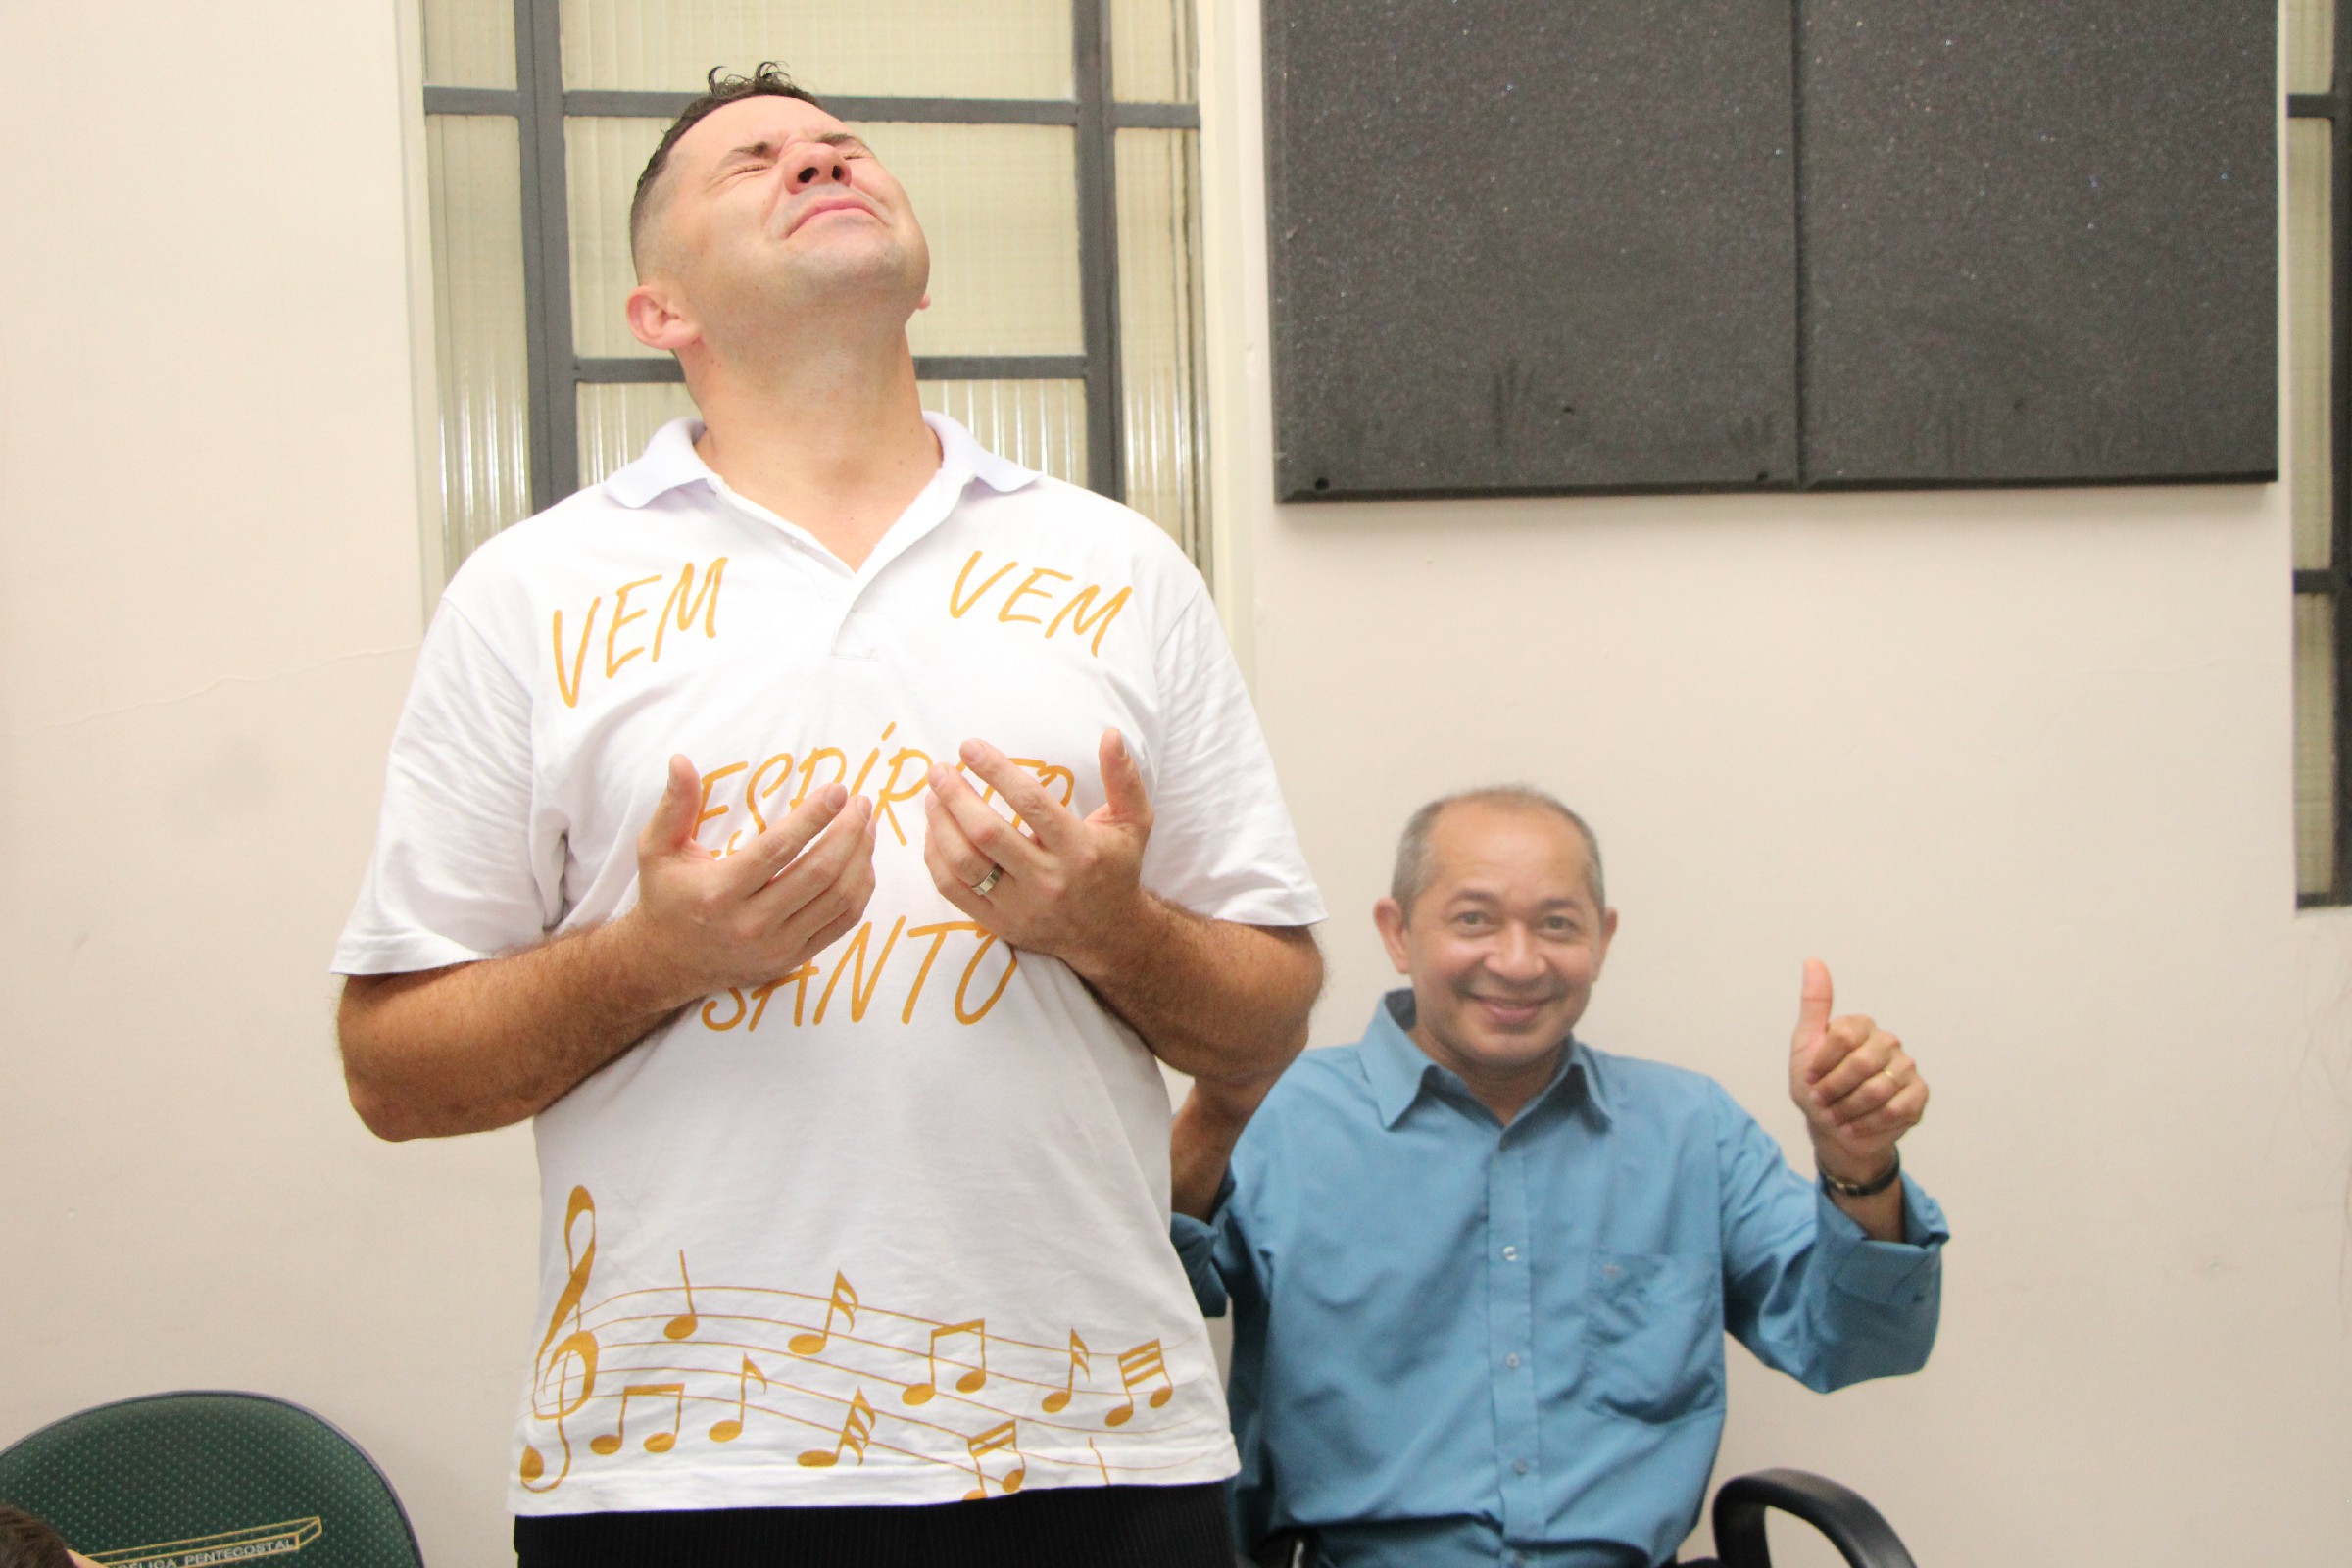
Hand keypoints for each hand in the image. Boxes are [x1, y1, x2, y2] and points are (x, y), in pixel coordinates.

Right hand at [627, 755, 877, 1000]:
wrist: (666, 963)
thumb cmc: (665, 897)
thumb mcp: (656, 849)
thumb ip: (674, 805)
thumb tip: (681, 760)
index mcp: (719, 892)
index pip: (779, 849)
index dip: (814, 817)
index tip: (838, 789)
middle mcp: (751, 924)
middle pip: (819, 874)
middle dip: (849, 832)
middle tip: (861, 802)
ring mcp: (777, 946)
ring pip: (839, 899)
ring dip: (861, 857)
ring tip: (867, 824)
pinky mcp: (794, 959)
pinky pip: (843, 923)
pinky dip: (861, 890)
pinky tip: (862, 860)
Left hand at [921, 729, 1152, 970]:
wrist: (1110, 934)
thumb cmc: (1116, 867)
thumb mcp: (1133, 822)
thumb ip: (1123, 778)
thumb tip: (1111, 735)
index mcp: (1079, 849)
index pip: (1030, 803)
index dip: (996, 771)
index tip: (970, 747)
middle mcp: (1048, 880)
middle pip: (988, 833)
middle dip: (956, 796)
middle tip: (939, 770)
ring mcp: (1020, 906)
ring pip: (965, 863)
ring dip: (940, 825)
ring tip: (932, 796)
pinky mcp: (999, 924)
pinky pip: (954, 890)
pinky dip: (936, 857)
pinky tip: (935, 831)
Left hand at [1788, 958, 1927, 1186]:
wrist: (1833, 1128)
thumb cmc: (1817, 1085)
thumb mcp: (1805, 1045)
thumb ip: (1814, 1005)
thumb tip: (1813, 960)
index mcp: (1861, 1026)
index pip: (1842, 1036)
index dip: (1822, 1064)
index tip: (1810, 1078)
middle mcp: (1888, 1041)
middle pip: (1861, 1063)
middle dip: (1834, 1089)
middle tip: (1822, 1102)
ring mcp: (1907, 1067)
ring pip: (1878, 1089)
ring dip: (1849, 1109)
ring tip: (1837, 1116)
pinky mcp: (1919, 1094)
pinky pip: (1897, 1108)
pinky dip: (1870, 1122)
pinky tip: (1855, 1125)